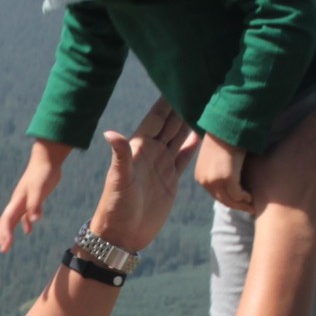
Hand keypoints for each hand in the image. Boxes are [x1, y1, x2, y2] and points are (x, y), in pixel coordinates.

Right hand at [0, 141, 70, 252]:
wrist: (47, 159)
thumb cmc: (42, 173)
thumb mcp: (40, 189)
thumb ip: (36, 204)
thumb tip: (34, 220)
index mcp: (17, 201)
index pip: (7, 220)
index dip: (5, 233)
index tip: (6, 246)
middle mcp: (18, 202)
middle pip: (6, 222)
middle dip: (3, 236)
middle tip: (3, 250)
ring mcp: (25, 200)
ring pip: (14, 219)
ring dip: (10, 232)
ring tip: (8, 245)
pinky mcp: (33, 199)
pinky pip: (26, 214)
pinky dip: (26, 223)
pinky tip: (29, 231)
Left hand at [88, 99, 199, 253]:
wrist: (122, 235)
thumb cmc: (115, 208)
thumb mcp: (118, 181)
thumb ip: (120, 156)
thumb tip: (110, 132)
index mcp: (139, 148)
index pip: (156, 118)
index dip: (166, 101)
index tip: (176, 80)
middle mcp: (151, 153)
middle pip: (170, 124)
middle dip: (181, 105)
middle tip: (197, 86)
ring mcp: (162, 166)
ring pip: (179, 138)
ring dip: (190, 122)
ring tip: (204, 104)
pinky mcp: (171, 180)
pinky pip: (184, 158)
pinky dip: (193, 145)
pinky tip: (202, 132)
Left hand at [194, 134, 252, 212]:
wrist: (226, 125)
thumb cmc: (224, 137)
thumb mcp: (217, 157)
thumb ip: (221, 170)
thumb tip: (232, 177)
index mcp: (200, 176)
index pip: (215, 195)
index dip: (229, 200)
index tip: (240, 202)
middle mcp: (205, 181)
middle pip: (222, 200)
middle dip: (236, 206)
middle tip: (249, 209)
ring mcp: (215, 181)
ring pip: (230, 200)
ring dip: (242, 205)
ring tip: (252, 206)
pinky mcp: (227, 179)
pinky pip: (238, 195)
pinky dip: (245, 198)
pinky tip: (251, 197)